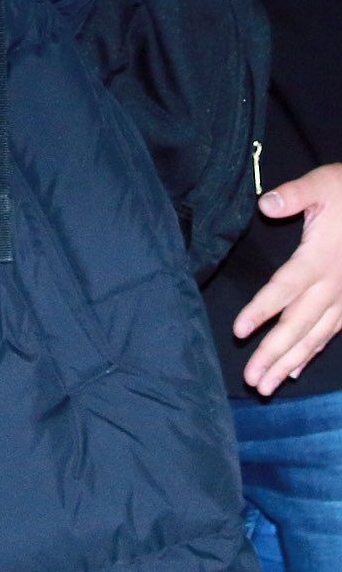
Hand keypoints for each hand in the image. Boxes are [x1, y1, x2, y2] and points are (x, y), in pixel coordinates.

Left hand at [234, 163, 341, 394]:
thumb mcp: (322, 185)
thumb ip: (294, 195)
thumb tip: (265, 204)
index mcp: (318, 258)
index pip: (285, 288)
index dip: (261, 310)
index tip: (239, 331)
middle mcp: (332, 285)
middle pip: (297, 324)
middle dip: (273, 354)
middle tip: (251, 380)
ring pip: (314, 337)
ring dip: (289, 363)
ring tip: (266, 386)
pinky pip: (331, 333)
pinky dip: (312, 353)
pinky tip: (295, 370)